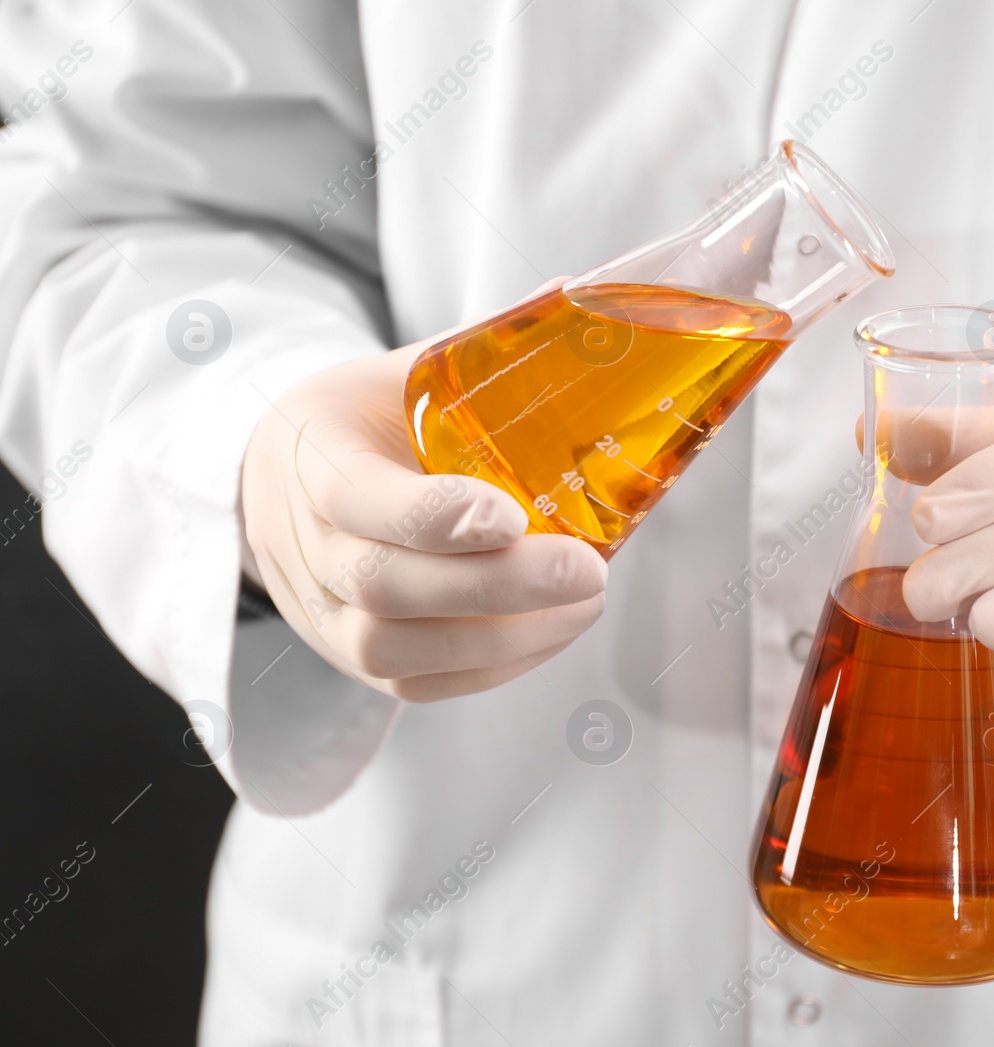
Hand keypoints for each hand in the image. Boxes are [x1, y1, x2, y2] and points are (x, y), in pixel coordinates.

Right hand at [240, 284, 606, 701]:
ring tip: (586, 600)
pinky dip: (493, 667)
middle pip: (383, 588)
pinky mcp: (347, 660)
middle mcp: (299, 544)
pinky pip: (415, 685)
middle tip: (588, 570)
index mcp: (307, 455)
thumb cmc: (367, 418)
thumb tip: (588, 291)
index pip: (354, 499)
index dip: (431, 516)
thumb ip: (484, 346)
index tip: (510, 514)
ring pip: (395, 652)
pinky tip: (553, 630)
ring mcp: (318, 613)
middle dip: (495, 587)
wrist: (282, 476)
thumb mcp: (404, 368)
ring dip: (504, 636)